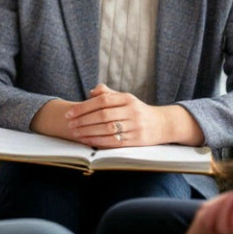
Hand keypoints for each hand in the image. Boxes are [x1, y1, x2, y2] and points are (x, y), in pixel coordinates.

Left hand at [65, 84, 194, 147]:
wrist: (163, 124)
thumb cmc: (138, 111)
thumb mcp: (126, 98)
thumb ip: (108, 93)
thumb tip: (91, 92)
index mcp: (127, 99)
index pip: (102, 101)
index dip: (84, 107)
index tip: (70, 113)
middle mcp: (132, 111)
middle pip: (103, 115)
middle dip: (83, 120)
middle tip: (70, 124)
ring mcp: (135, 126)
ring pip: (107, 129)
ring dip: (88, 132)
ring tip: (76, 133)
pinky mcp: (136, 141)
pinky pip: (114, 142)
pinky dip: (99, 142)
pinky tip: (88, 141)